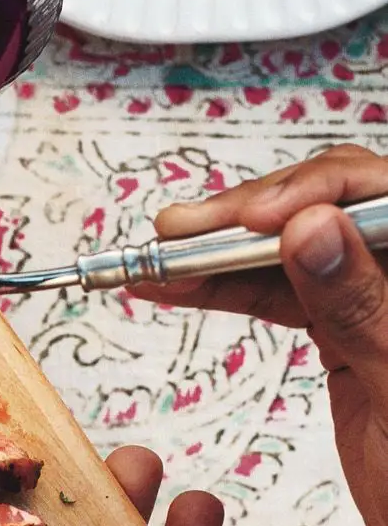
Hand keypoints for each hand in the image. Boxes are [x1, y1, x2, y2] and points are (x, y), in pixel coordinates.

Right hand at [136, 143, 387, 525]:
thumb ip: (363, 304)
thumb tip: (311, 227)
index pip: (382, 189)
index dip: (311, 192)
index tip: (245, 221)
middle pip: (332, 210)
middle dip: (250, 217)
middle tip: (177, 235)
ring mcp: (383, 303)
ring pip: (299, 251)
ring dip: (226, 254)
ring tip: (160, 261)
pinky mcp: (355, 336)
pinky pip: (289, 296)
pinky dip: (232, 290)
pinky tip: (183, 288)